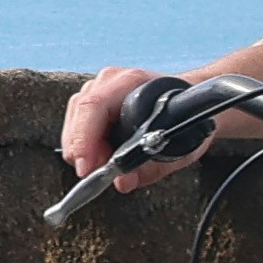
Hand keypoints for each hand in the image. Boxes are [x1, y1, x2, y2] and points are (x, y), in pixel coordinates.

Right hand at [60, 64, 191, 182]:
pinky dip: (85, 146)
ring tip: (107, 163)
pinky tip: (103, 155)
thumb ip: (148, 168)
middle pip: (78, 116)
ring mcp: (98, 88)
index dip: (85, 139)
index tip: (87, 168)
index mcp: (131, 82)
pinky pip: (76, 126)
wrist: (189, 101)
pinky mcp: (92, 100)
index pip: (94, 106)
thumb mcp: (177, 147)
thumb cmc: (184, 118)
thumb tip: (122, 181)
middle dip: (84, 151)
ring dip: (85, 150)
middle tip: (103, 172)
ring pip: (73, 123)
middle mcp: (109, 81)